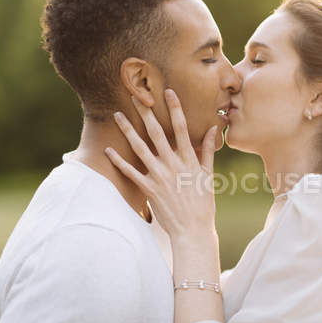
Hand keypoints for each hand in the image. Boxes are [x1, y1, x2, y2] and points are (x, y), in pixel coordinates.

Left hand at [105, 89, 218, 239]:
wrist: (192, 230)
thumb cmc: (202, 203)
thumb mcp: (208, 175)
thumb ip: (208, 151)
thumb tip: (213, 129)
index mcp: (189, 160)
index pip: (182, 128)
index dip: (175, 109)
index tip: (168, 92)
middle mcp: (173, 165)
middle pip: (157, 133)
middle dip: (146, 113)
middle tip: (136, 96)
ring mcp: (160, 177)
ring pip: (140, 149)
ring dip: (128, 131)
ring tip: (118, 115)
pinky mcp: (149, 190)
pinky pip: (131, 173)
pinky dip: (119, 161)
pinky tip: (108, 150)